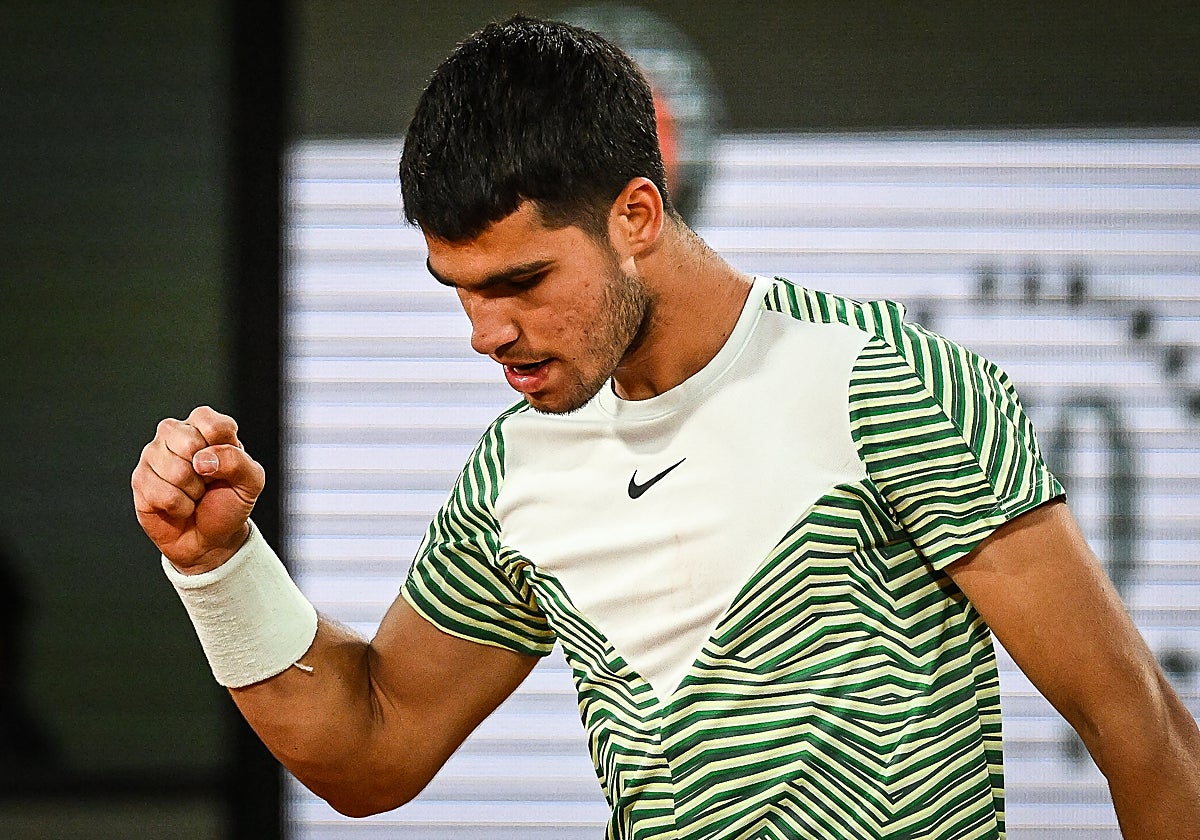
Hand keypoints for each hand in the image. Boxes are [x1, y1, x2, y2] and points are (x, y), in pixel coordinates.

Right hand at [132, 406, 265, 573]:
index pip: (211, 423)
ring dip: (192, 493)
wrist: (210, 539)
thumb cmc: (229, 504)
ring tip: (195, 494)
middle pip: (189, 442)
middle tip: (208, 482)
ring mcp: (153, 455)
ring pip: (175, 470)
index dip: (223, 450)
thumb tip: (203, 458)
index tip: (225, 466)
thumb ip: (238, 461)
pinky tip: (181, 506)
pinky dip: (179, 507)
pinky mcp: (139, 479)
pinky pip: (162, 493)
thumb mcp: (251, 482)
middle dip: (206, 473)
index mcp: (206, 425)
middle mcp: (176, 433)